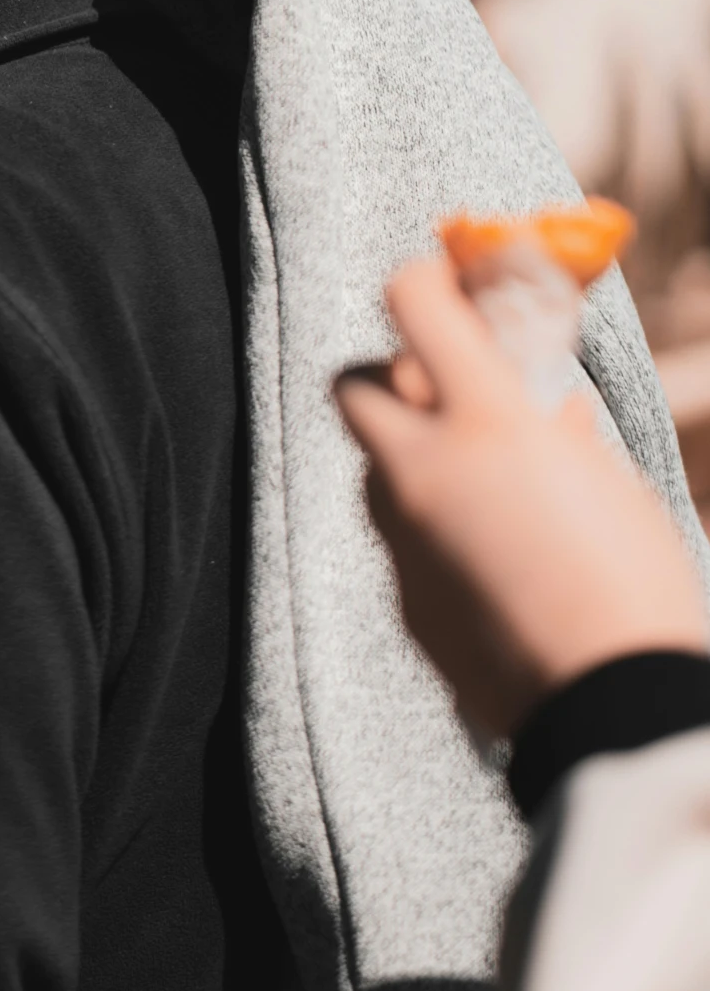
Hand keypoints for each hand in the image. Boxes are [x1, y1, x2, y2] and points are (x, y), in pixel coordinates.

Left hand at [335, 256, 708, 739]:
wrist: (616, 709)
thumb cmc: (638, 585)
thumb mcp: (612, 483)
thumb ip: (558, 433)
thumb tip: (541, 408)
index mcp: (488, 424)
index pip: (412, 307)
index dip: (423, 281)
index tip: (445, 285)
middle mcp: (425, 473)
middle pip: (352, 387)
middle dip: (390, 378)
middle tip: (449, 393)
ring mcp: (404, 542)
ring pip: (373, 469)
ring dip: (411, 457)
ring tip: (486, 484)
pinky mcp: (405, 603)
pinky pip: (402, 543)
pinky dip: (434, 532)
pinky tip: (494, 562)